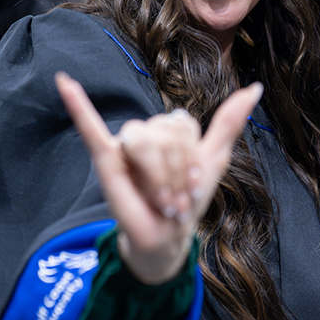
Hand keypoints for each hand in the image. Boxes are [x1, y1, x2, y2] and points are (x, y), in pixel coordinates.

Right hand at [55, 72, 262, 283]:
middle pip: (165, 135)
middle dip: (175, 174)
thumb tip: (255, 88)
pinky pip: (90, 128)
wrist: (167, 237)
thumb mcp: (214, 159)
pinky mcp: (105, 159)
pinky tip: (64, 82)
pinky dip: (77, 105)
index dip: (192, 158)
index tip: (193, 186)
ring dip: (158, 179)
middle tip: (173, 201)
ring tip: (159, 201)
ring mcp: (124, 143)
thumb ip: (230, 122)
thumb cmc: (188, 198)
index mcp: (169, 126)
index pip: (183, 125)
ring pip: (144, 142)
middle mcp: (146, 131)